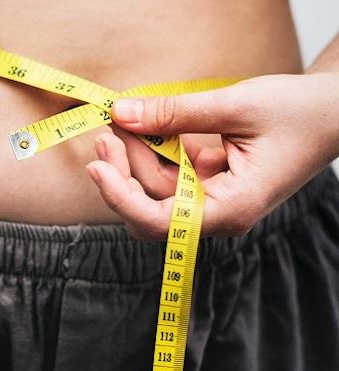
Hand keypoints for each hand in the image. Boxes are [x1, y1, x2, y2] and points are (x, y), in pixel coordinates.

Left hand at [86, 73, 338, 239]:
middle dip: (123, 170)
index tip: (96, 167)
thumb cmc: (300, 113)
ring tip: (120, 119)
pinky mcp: (210, 181)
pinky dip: (155, 149)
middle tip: (106, 130)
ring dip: (135, 154)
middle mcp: (219, 212)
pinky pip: (172, 172)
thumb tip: (121, 113)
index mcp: (232, 209)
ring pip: (157, 187)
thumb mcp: (235, 106)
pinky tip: (143, 125)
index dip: (122, 198)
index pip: (160, 223)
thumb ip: (175, 113)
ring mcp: (214, 198)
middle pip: (151, 206)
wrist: (335, 111)